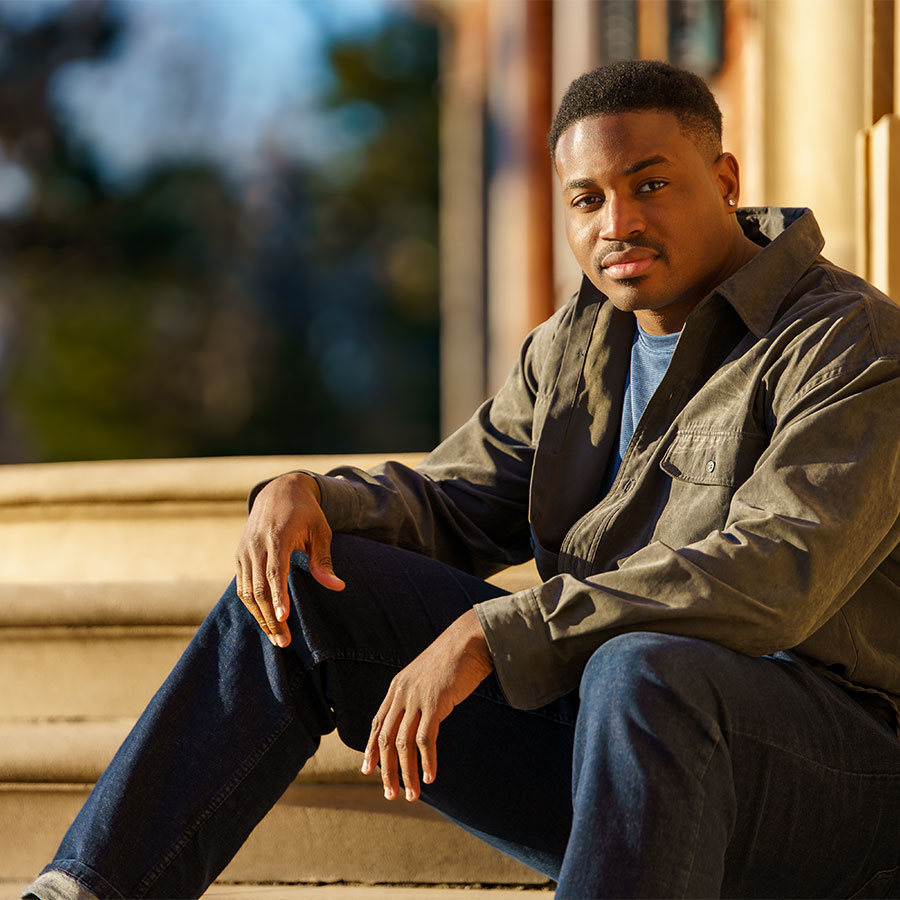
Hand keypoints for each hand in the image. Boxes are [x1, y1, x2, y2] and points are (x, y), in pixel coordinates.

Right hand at [235, 472, 344, 647]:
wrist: (278, 491)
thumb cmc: (306, 513)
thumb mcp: (321, 531)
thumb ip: (324, 560)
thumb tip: (337, 587)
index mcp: (278, 537)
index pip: (275, 572)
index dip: (278, 597)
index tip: (284, 619)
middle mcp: (256, 545)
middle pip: (258, 588)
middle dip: (270, 618)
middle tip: (284, 642)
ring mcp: (245, 551)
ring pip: (246, 591)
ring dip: (260, 617)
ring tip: (276, 638)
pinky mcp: (240, 556)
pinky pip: (242, 586)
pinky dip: (251, 606)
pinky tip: (266, 620)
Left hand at [362, 608, 492, 801]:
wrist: (470, 638)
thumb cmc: (455, 657)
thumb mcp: (429, 676)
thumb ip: (420, 694)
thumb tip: (423, 716)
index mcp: (398, 687)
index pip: (377, 723)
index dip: (371, 748)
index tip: (368, 771)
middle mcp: (402, 693)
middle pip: (386, 739)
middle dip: (386, 770)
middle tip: (390, 794)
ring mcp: (417, 697)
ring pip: (403, 744)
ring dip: (406, 773)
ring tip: (411, 794)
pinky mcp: (434, 702)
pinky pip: (425, 739)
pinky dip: (426, 761)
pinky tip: (429, 777)